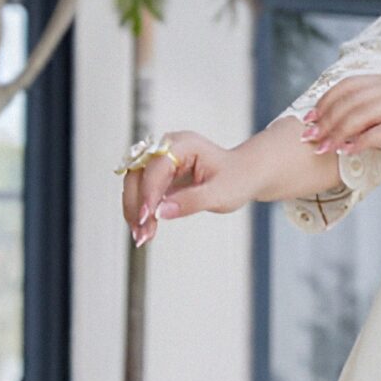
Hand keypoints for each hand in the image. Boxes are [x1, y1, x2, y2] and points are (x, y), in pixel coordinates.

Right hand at [120, 130, 245, 246]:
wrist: (245, 175)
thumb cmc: (237, 179)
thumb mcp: (220, 194)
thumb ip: (191, 201)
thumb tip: (161, 212)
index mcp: (184, 144)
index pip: (157, 167)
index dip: (148, 192)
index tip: (146, 217)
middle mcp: (168, 148)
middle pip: (138, 173)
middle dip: (136, 204)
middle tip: (141, 232)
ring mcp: (162, 161)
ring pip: (135, 184)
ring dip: (135, 210)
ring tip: (142, 236)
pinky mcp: (161, 175)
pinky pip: (143, 192)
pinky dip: (142, 211)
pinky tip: (146, 230)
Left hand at [300, 72, 380, 164]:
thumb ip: (377, 114)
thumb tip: (349, 126)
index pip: (349, 84)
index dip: (325, 101)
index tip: (309, 120)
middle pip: (351, 99)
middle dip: (326, 120)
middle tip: (312, 139)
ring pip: (363, 113)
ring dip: (340, 132)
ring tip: (327, 148)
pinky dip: (362, 142)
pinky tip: (350, 152)